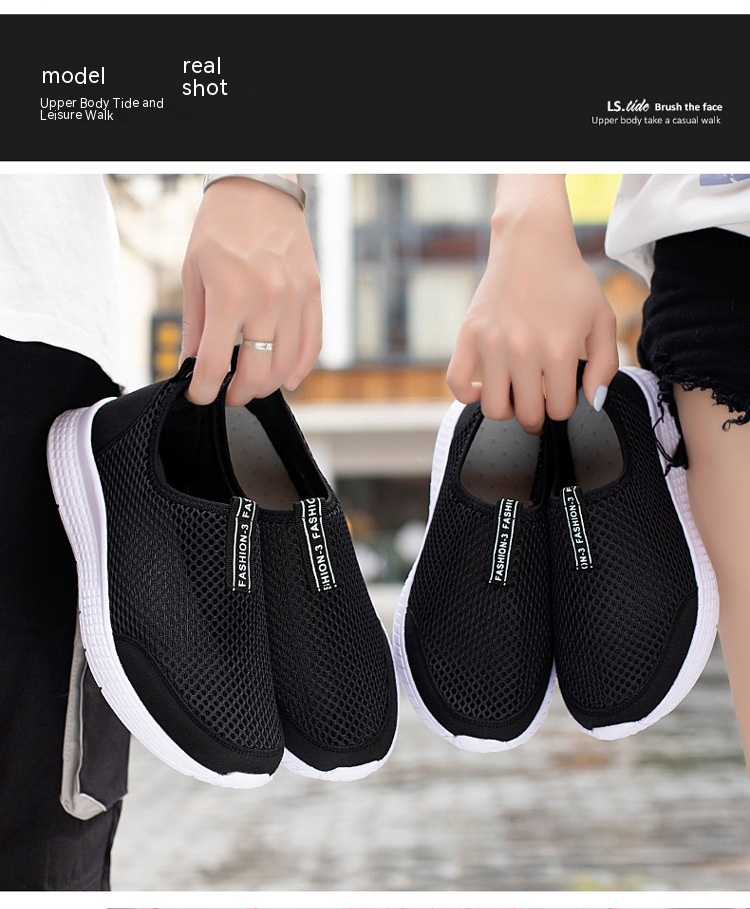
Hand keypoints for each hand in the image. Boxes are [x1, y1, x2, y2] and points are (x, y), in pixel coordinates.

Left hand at [180, 176, 322, 405]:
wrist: (259, 188)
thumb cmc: (221, 226)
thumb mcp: (193, 273)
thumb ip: (195, 324)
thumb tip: (193, 364)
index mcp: (229, 294)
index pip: (217, 363)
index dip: (205, 390)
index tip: (199, 397)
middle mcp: (267, 300)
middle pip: (257, 372)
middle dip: (239, 393)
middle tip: (228, 394)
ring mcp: (295, 298)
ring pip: (287, 365)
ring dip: (268, 385)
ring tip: (253, 385)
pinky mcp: (314, 294)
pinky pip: (313, 344)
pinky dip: (302, 368)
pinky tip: (289, 379)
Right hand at [446, 175, 618, 432]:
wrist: (532, 244)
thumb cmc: (570, 283)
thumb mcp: (601, 320)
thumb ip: (605, 365)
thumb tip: (592, 403)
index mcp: (559, 350)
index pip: (559, 409)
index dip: (564, 405)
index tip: (562, 391)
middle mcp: (523, 351)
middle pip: (527, 414)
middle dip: (537, 412)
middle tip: (540, 398)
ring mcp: (492, 344)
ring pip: (494, 409)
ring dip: (507, 409)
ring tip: (515, 394)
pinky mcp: (468, 335)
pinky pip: (457, 383)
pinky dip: (468, 395)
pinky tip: (483, 387)